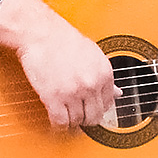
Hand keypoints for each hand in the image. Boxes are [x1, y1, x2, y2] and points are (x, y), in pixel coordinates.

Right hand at [0, 0, 117, 127]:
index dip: (98, 108)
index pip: (108, 104)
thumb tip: (117, 93)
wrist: (40, 32)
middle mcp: (91, 84)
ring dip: (71, 121)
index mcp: (104, 73)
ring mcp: (73, 92)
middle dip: (86, 118)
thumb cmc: (63, 39)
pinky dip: (58, 124)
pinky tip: (56, 118)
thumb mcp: (93, 54)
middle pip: (94, 116)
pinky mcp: (54, 98)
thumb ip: (104, 76)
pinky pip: (60, 122)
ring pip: (77, 121)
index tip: (90, 108)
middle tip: (78, 114)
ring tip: (65, 114)